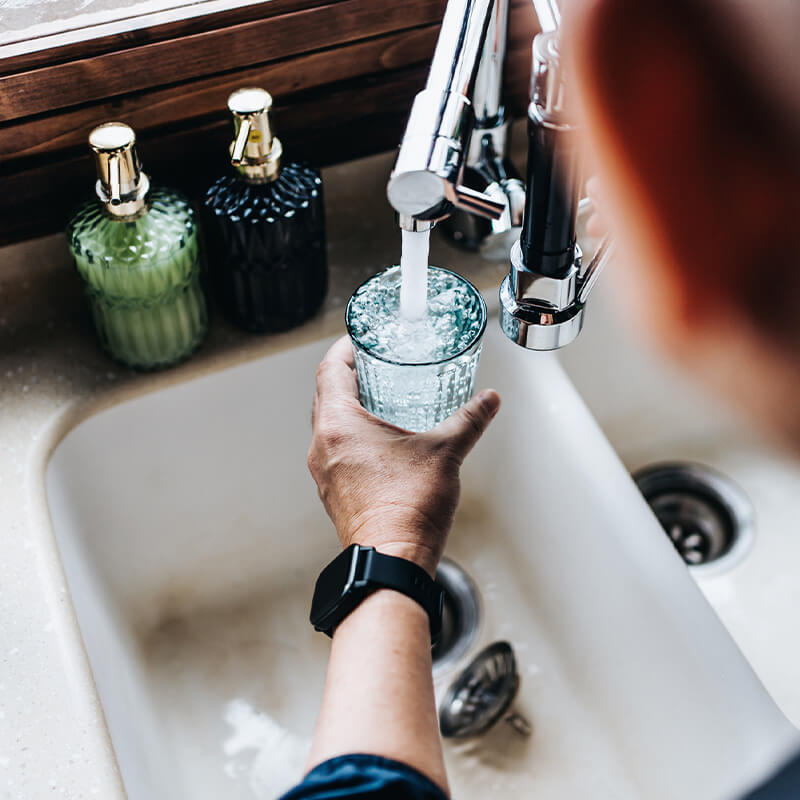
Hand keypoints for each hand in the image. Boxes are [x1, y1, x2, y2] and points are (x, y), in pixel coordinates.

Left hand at [308, 336, 500, 575]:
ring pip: (329, 425)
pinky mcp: (333, 492)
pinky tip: (379, 440)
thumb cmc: (408, 509)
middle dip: (348, 376)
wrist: (392, 563)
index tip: (359, 338)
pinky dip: (351, 436)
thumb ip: (469, 420)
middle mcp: (322, 446)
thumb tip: (488, 401)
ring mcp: (324, 472)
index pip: (330, 370)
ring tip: (378, 398)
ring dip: (348, 407)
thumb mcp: (444, 452)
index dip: (344, 349)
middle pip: (326, 396)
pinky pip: (335, 450)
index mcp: (339, 426)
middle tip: (373, 363)